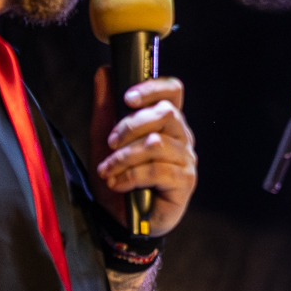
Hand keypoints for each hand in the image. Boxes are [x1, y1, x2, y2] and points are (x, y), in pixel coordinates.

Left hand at [90, 67, 197, 236]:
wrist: (119, 219)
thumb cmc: (118, 177)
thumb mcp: (103, 140)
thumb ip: (105, 107)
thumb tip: (104, 71)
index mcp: (167, 121)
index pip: (173, 91)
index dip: (153, 88)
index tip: (127, 98)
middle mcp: (182, 137)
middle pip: (165, 114)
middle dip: (130, 126)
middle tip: (110, 142)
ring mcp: (186, 159)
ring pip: (156, 144)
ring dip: (124, 157)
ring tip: (107, 171)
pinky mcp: (185, 182)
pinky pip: (157, 170)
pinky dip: (130, 176)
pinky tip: (118, 184)